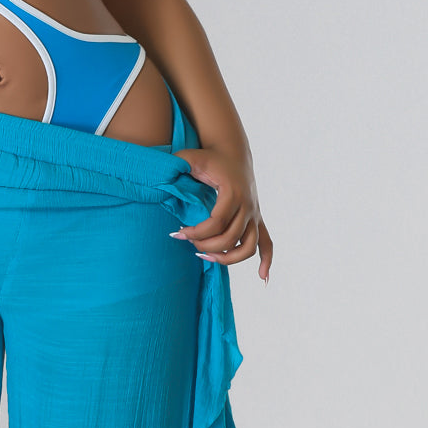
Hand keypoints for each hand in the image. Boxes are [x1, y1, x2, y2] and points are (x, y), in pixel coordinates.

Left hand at [171, 145, 273, 281]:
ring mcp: (254, 214)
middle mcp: (247, 206)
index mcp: (233, 194)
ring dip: (228, 258)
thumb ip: (175, 164)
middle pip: (229, 238)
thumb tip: (160, 174)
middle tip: (188, 242)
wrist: (232, 151)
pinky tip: (262, 277)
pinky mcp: (257, 219)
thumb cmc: (209, 156)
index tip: (178, 233)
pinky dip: (266, 260)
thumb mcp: (190, 157)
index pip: (216, 223)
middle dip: (206, 245)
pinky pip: (266, 243)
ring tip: (207, 258)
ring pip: (248, 246)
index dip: (196, 233)